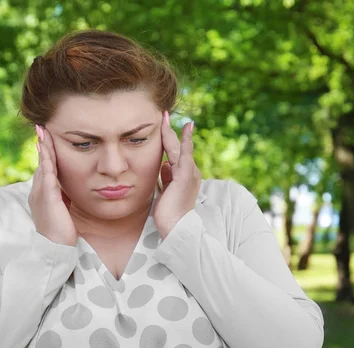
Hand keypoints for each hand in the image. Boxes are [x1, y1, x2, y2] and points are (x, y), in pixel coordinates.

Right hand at [28, 125, 78, 246]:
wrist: (55, 249)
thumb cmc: (61, 232)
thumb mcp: (61, 210)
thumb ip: (61, 197)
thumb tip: (65, 188)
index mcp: (42, 194)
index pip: (44, 168)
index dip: (46, 153)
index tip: (47, 138)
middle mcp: (37, 192)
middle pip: (41, 163)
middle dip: (42, 145)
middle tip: (42, 127)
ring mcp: (40, 194)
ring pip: (42, 166)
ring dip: (43, 148)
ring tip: (43, 132)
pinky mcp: (47, 198)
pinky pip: (47, 175)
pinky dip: (47, 160)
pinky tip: (47, 149)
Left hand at [153, 111, 201, 239]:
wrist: (175, 227)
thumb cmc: (169, 213)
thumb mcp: (166, 190)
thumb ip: (167, 176)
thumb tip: (164, 164)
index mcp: (184, 176)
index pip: (175, 153)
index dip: (169, 140)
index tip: (163, 126)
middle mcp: (190, 171)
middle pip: (177, 146)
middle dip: (169, 130)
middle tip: (163, 115)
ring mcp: (189, 172)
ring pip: (178, 147)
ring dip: (170, 131)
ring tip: (164, 117)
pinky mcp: (185, 175)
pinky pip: (183, 153)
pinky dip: (183, 139)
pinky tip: (184, 127)